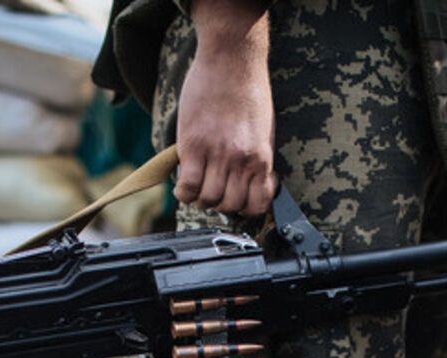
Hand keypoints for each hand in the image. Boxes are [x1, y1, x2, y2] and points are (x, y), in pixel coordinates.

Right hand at [174, 0, 275, 217]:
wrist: (232, 60)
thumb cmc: (249, 91)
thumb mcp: (263, 131)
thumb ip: (256, 159)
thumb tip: (252, 183)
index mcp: (261, 158)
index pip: (255, 205)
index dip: (243, 208)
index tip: (234, 198)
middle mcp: (241, 160)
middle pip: (228, 205)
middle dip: (218, 203)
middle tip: (211, 189)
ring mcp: (217, 154)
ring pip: (207, 199)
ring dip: (199, 197)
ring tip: (196, 183)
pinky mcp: (193, 145)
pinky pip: (187, 186)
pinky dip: (183, 191)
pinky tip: (183, 182)